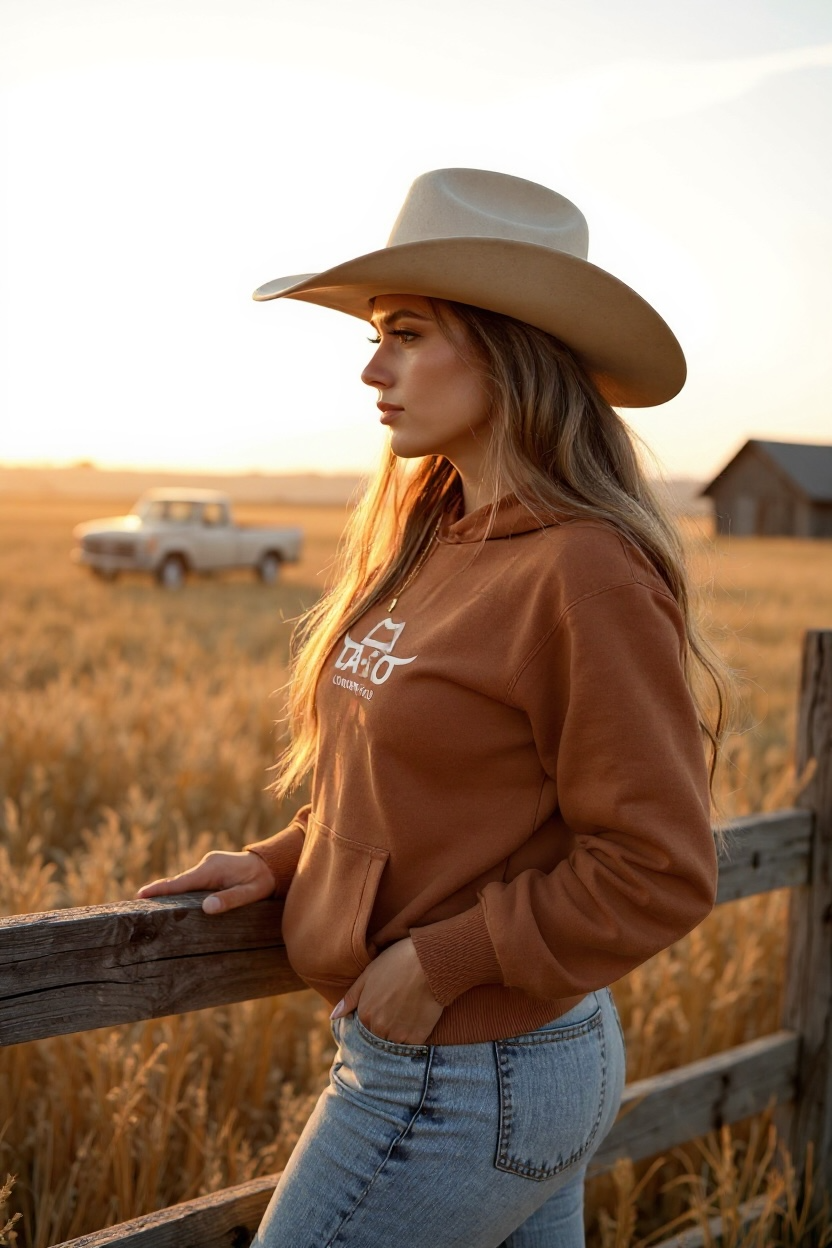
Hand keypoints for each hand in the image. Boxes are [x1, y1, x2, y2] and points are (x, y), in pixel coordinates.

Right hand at [136, 850, 274, 914]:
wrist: (273, 864)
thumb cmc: (263, 880)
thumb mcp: (251, 893)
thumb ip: (230, 900)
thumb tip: (207, 908)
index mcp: (211, 869)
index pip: (180, 883)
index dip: (160, 890)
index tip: (140, 895)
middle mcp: (206, 865)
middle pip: (178, 883)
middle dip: (159, 893)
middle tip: (137, 906)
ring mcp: (207, 866)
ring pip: (184, 883)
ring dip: (170, 893)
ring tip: (149, 907)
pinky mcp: (210, 870)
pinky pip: (191, 882)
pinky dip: (181, 890)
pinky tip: (173, 903)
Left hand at [330, 937, 443, 1043]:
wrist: (428, 962)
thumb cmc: (397, 962)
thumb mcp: (368, 975)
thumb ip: (350, 998)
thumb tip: (333, 1016)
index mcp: (365, 1014)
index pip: (364, 1026)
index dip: (375, 1015)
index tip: (386, 1004)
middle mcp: (378, 1028)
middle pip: (379, 1036)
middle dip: (386, 1026)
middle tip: (399, 1007)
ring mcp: (398, 1034)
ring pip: (394, 1041)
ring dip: (399, 1032)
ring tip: (409, 1011)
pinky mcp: (417, 1037)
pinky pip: (412, 1044)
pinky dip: (413, 1034)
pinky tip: (418, 1017)